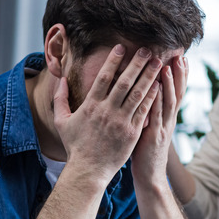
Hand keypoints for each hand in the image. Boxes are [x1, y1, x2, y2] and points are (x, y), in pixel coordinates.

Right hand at [53, 44, 162, 183]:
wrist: (88, 171)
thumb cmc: (75, 146)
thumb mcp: (61, 122)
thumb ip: (59, 99)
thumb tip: (60, 80)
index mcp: (91, 106)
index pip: (103, 78)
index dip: (113, 61)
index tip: (121, 47)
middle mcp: (107, 111)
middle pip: (124, 82)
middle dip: (136, 63)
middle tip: (146, 49)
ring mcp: (121, 122)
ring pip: (138, 94)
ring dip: (148, 76)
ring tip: (157, 62)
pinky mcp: (132, 132)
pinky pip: (144, 111)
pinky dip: (152, 97)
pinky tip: (159, 85)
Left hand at [131, 54, 187, 187]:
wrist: (150, 176)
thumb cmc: (146, 153)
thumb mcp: (150, 128)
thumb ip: (150, 112)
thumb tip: (146, 95)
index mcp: (167, 118)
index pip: (176, 92)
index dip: (180, 75)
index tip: (181, 58)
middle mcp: (168, 120)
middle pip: (177, 93)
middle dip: (179, 74)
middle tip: (180, 55)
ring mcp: (163, 128)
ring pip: (168, 102)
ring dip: (168, 84)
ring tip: (167, 66)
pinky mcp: (154, 135)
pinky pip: (155, 115)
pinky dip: (156, 100)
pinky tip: (155, 88)